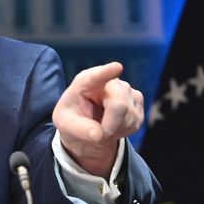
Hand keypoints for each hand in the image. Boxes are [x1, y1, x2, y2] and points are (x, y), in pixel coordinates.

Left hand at [53, 61, 143, 177]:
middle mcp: (109, 81)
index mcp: (85, 81)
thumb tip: (98, 135)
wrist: (85, 122)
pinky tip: (114, 127)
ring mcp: (126, 89)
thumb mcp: (66, 124)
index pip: (96, 76)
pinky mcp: (137, 100)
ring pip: (129, 116)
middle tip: (98, 135)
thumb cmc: (73, 118)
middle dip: (110, 126)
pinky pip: (136, 122)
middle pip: (119, 105)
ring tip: (103, 128)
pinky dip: (124, 131)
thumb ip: (80, 129)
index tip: (117, 67)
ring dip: (115, 130)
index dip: (108, 72)